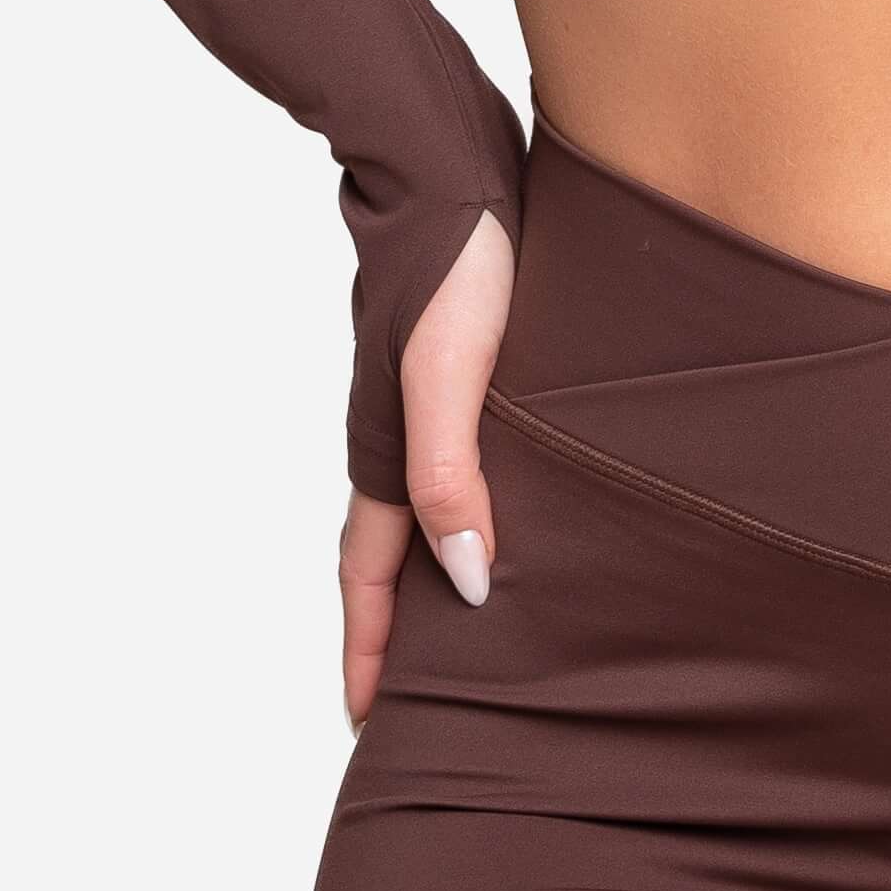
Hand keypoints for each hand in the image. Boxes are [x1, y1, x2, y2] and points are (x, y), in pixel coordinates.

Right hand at [337, 207, 515, 726]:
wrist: (454, 166)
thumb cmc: (455, 267)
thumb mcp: (446, 375)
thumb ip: (449, 473)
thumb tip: (464, 579)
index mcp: (385, 452)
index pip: (369, 578)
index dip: (369, 650)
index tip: (367, 724)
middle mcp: (401, 439)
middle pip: (395, 558)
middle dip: (399, 632)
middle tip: (421, 704)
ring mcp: (432, 406)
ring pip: (432, 512)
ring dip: (440, 571)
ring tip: (475, 629)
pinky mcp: (472, 371)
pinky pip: (467, 466)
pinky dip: (478, 510)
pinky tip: (523, 514)